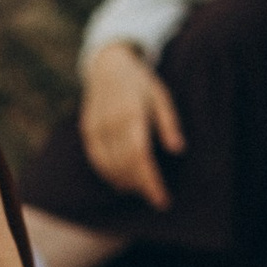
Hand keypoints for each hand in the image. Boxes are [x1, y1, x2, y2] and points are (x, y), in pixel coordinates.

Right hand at [78, 40, 182, 206]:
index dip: (150, 181)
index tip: (162, 200)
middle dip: (141, 186)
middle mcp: (111, 122)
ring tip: (141, 190)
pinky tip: (122, 183)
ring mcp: (96, 127)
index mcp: (132, 114)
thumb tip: (178, 150)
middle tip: (156, 197)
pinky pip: (97, 160)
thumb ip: (169, 123)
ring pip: (109, 166)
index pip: (140, 156)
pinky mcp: (88, 130)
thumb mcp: (161, 97)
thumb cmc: (141, 83)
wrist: (108, 66)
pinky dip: (109, 175)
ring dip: (125, 183)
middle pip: (125, 165)